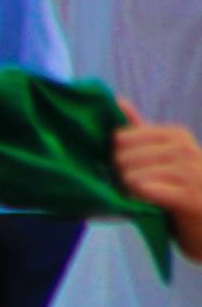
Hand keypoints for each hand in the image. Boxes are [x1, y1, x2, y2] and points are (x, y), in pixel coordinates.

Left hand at [116, 98, 201, 261]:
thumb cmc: (179, 188)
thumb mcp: (162, 156)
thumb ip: (140, 131)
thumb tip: (118, 101)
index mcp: (176, 136)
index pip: (123, 138)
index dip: (116, 157)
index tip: (125, 169)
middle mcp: (186, 150)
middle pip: (124, 158)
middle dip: (119, 176)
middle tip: (130, 188)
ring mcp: (190, 173)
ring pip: (133, 176)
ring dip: (128, 192)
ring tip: (139, 197)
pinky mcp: (189, 198)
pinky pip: (147, 192)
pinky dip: (139, 201)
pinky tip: (146, 205)